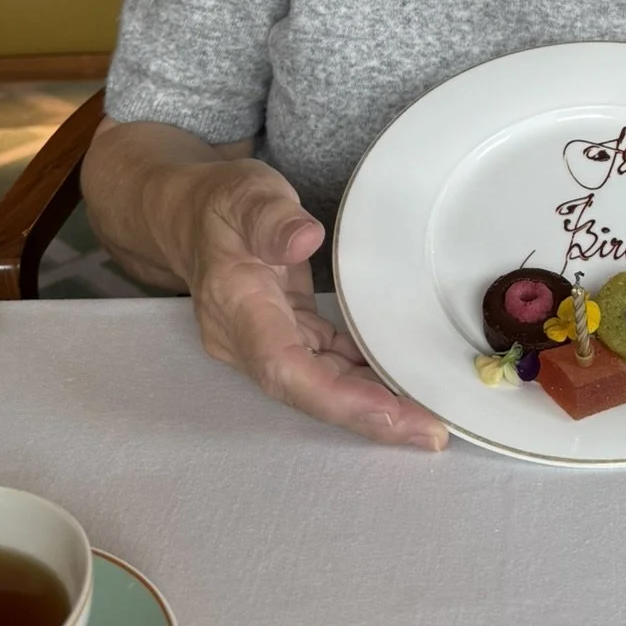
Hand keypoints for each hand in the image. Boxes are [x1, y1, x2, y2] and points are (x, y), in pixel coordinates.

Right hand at [175, 159, 447, 449]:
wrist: (193, 213)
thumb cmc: (221, 202)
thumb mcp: (246, 194)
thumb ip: (272, 217)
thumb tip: (304, 239)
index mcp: (237, 306)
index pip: (284, 368)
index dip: (338, 398)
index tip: (390, 412)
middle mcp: (248, 339)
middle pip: (309, 391)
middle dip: (369, 416)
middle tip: (432, 432)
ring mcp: (267, 342)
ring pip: (322, 386)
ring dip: (374, 404)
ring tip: (430, 419)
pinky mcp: (287, 336)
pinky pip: (328, 367)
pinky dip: (365, 378)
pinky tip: (405, 383)